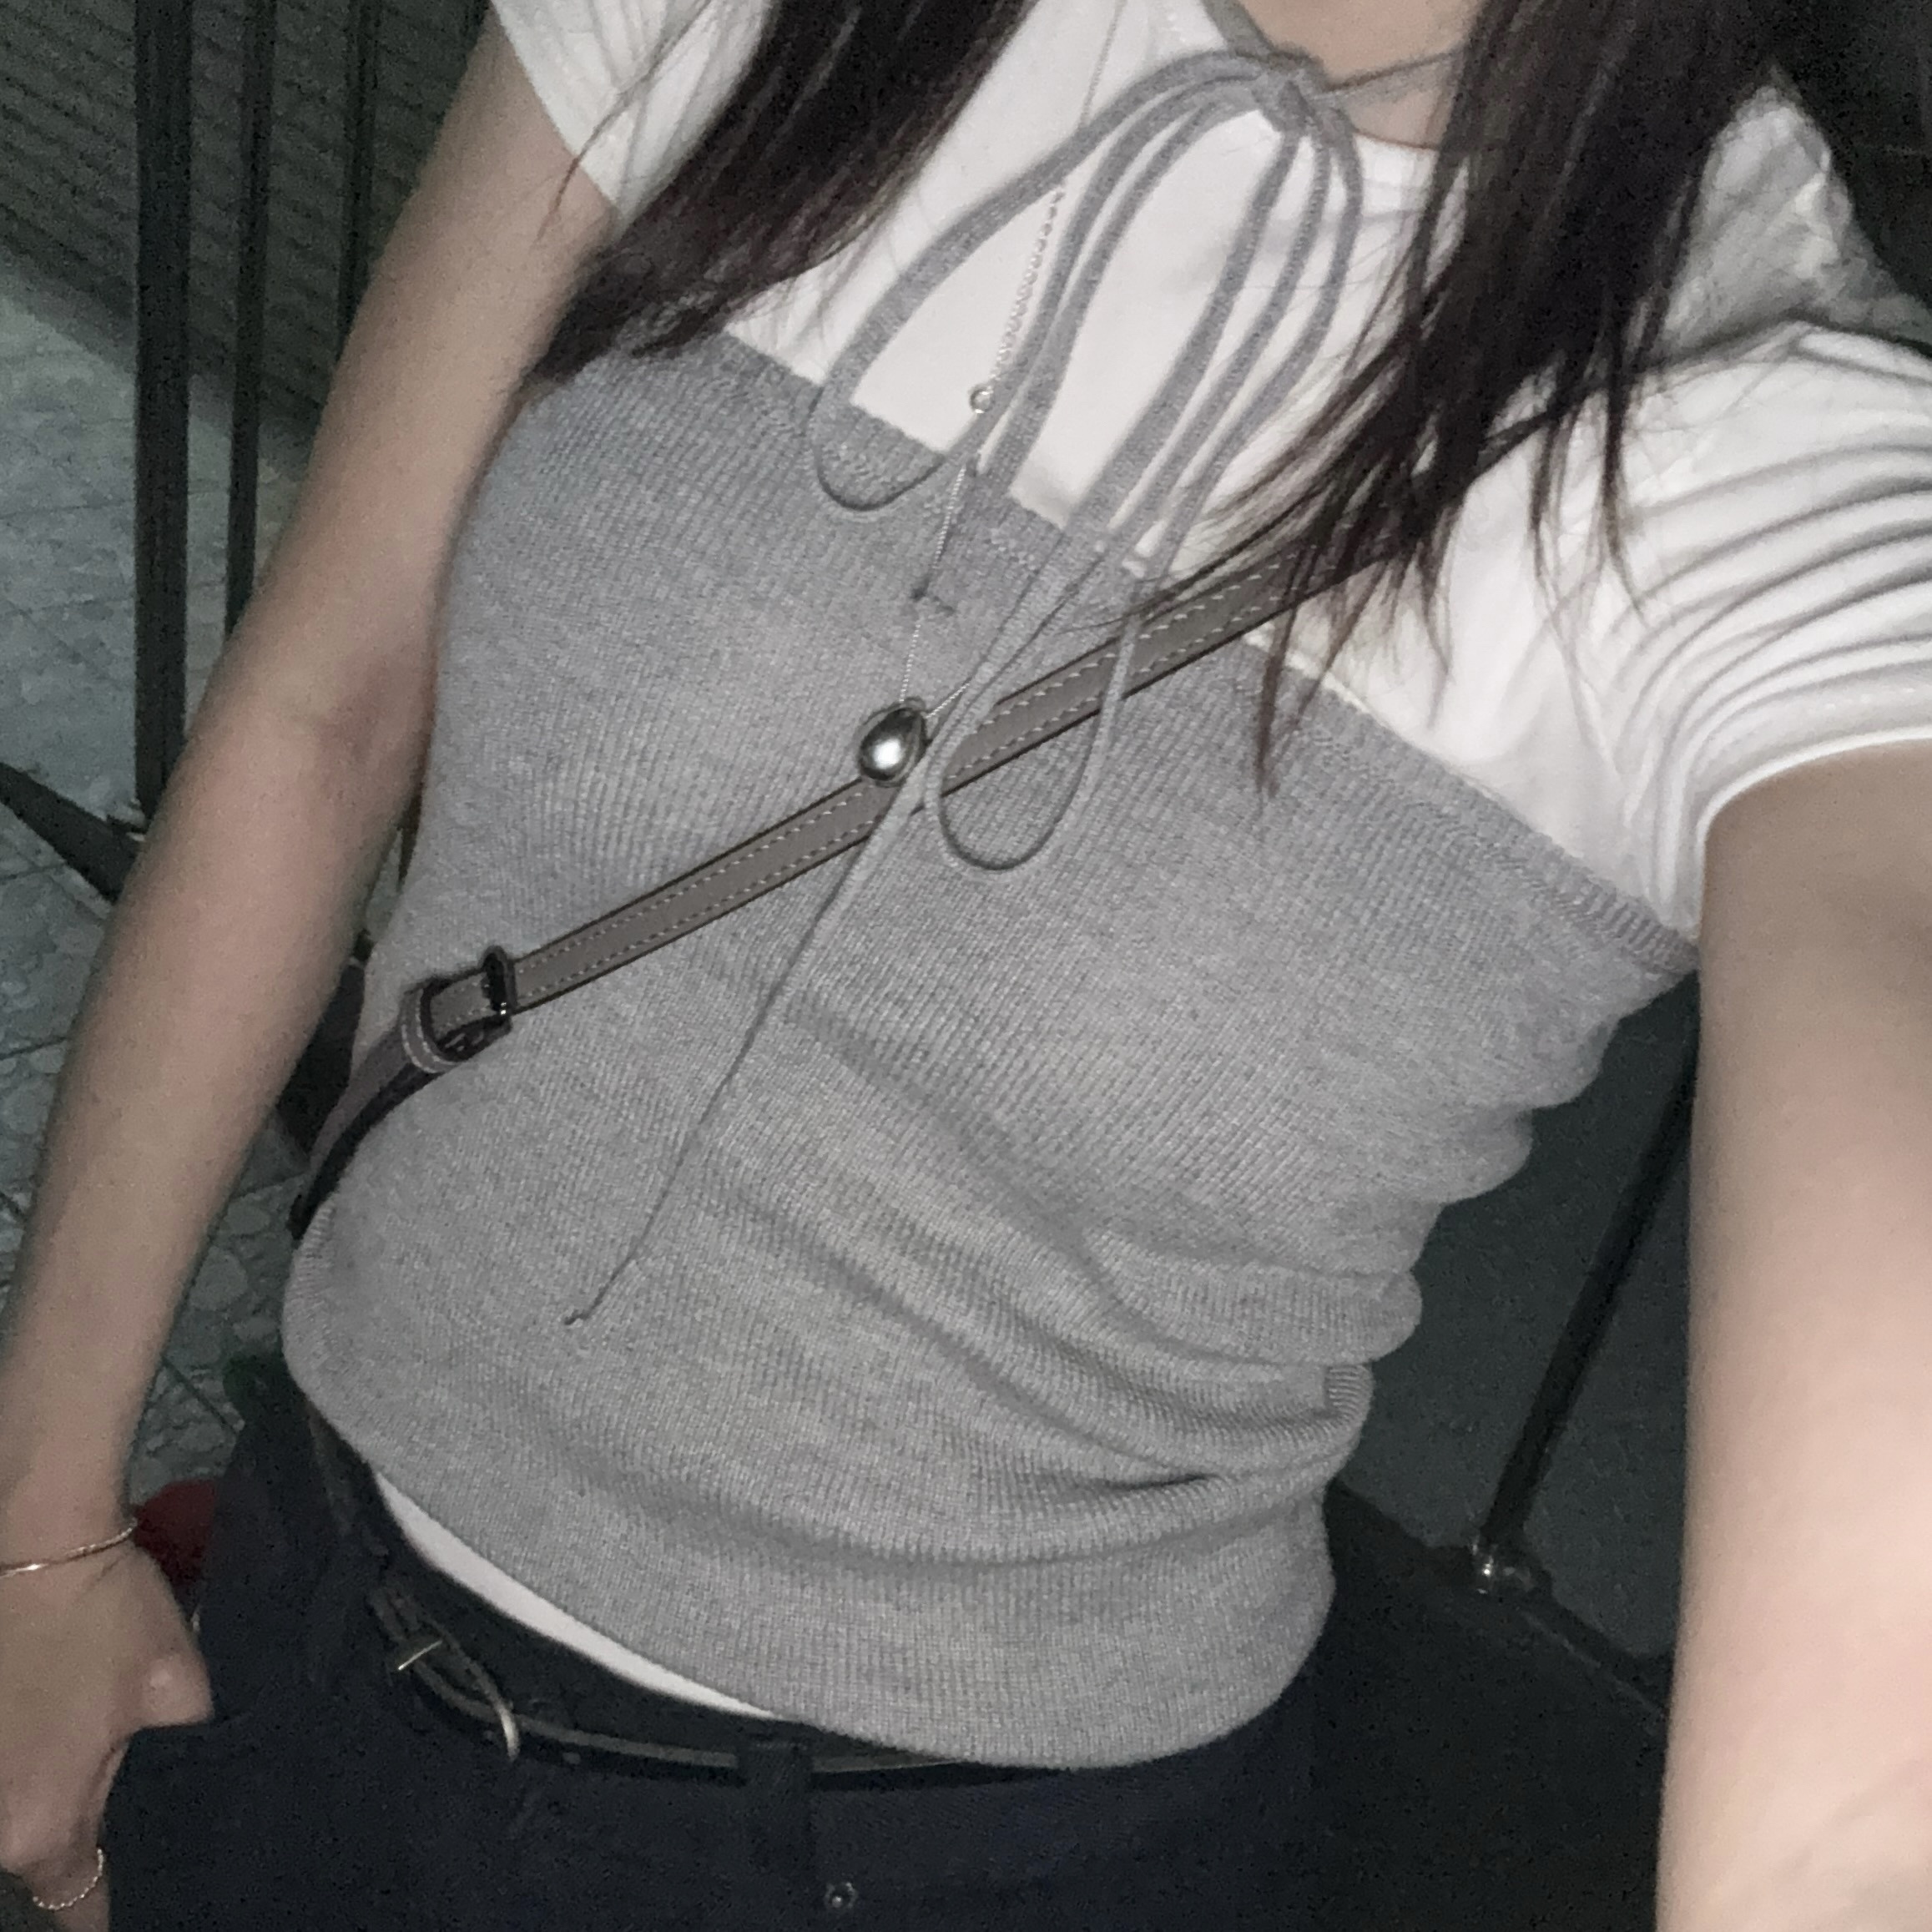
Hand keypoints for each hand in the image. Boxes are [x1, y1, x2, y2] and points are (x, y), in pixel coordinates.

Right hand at [0, 1542, 210, 1931]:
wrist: (39, 1541)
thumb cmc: (107, 1618)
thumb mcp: (177, 1691)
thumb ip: (188, 1759)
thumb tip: (200, 1793)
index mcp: (39, 1828)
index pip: (81, 1905)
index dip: (120, 1902)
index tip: (155, 1894)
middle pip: (49, 1861)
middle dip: (93, 1841)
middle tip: (141, 1807)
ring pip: (20, 1818)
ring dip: (56, 1798)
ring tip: (98, 1753)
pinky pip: (3, 1779)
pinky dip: (28, 1766)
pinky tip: (62, 1728)